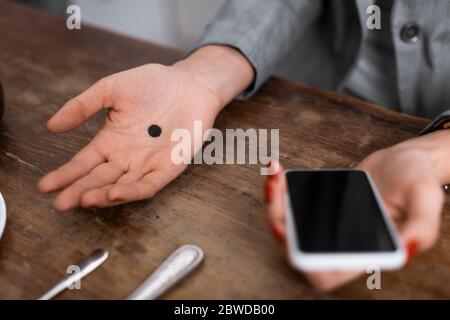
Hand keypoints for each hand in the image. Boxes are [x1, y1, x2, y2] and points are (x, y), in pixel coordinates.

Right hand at [39, 46, 253, 211]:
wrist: (190, 83)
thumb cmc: (153, 84)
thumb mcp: (111, 89)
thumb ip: (83, 106)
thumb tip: (51, 126)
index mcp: (111, 141)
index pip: (84, 163)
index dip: (65, 175)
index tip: (44, 186)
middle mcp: (127, 157)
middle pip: (99, 179)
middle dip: (80, 192)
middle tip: (60, 204)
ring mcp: (148, 164)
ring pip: (122, 186)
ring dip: (104, 195)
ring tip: (84, 200)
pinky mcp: (170, 167)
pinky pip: (150, 183)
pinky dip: (133, 190)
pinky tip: (115, 193)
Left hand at [266, 131, 448, 290]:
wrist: (403, 160)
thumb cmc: (415, 179)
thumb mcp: (425, 196)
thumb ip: (421, 225)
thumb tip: (406, 248)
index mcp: (365, 250)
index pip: (327, 271)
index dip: (303, 258)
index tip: (286, 229)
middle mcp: (342, 242)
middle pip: (299, 247)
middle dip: (278, 220)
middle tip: (275, 190)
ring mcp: (328, 224)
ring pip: (290, 226)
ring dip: (275, 203)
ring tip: (275, 175)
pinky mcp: (319, 206)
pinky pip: (292, 206)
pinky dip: (281, 190)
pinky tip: (278, 172)